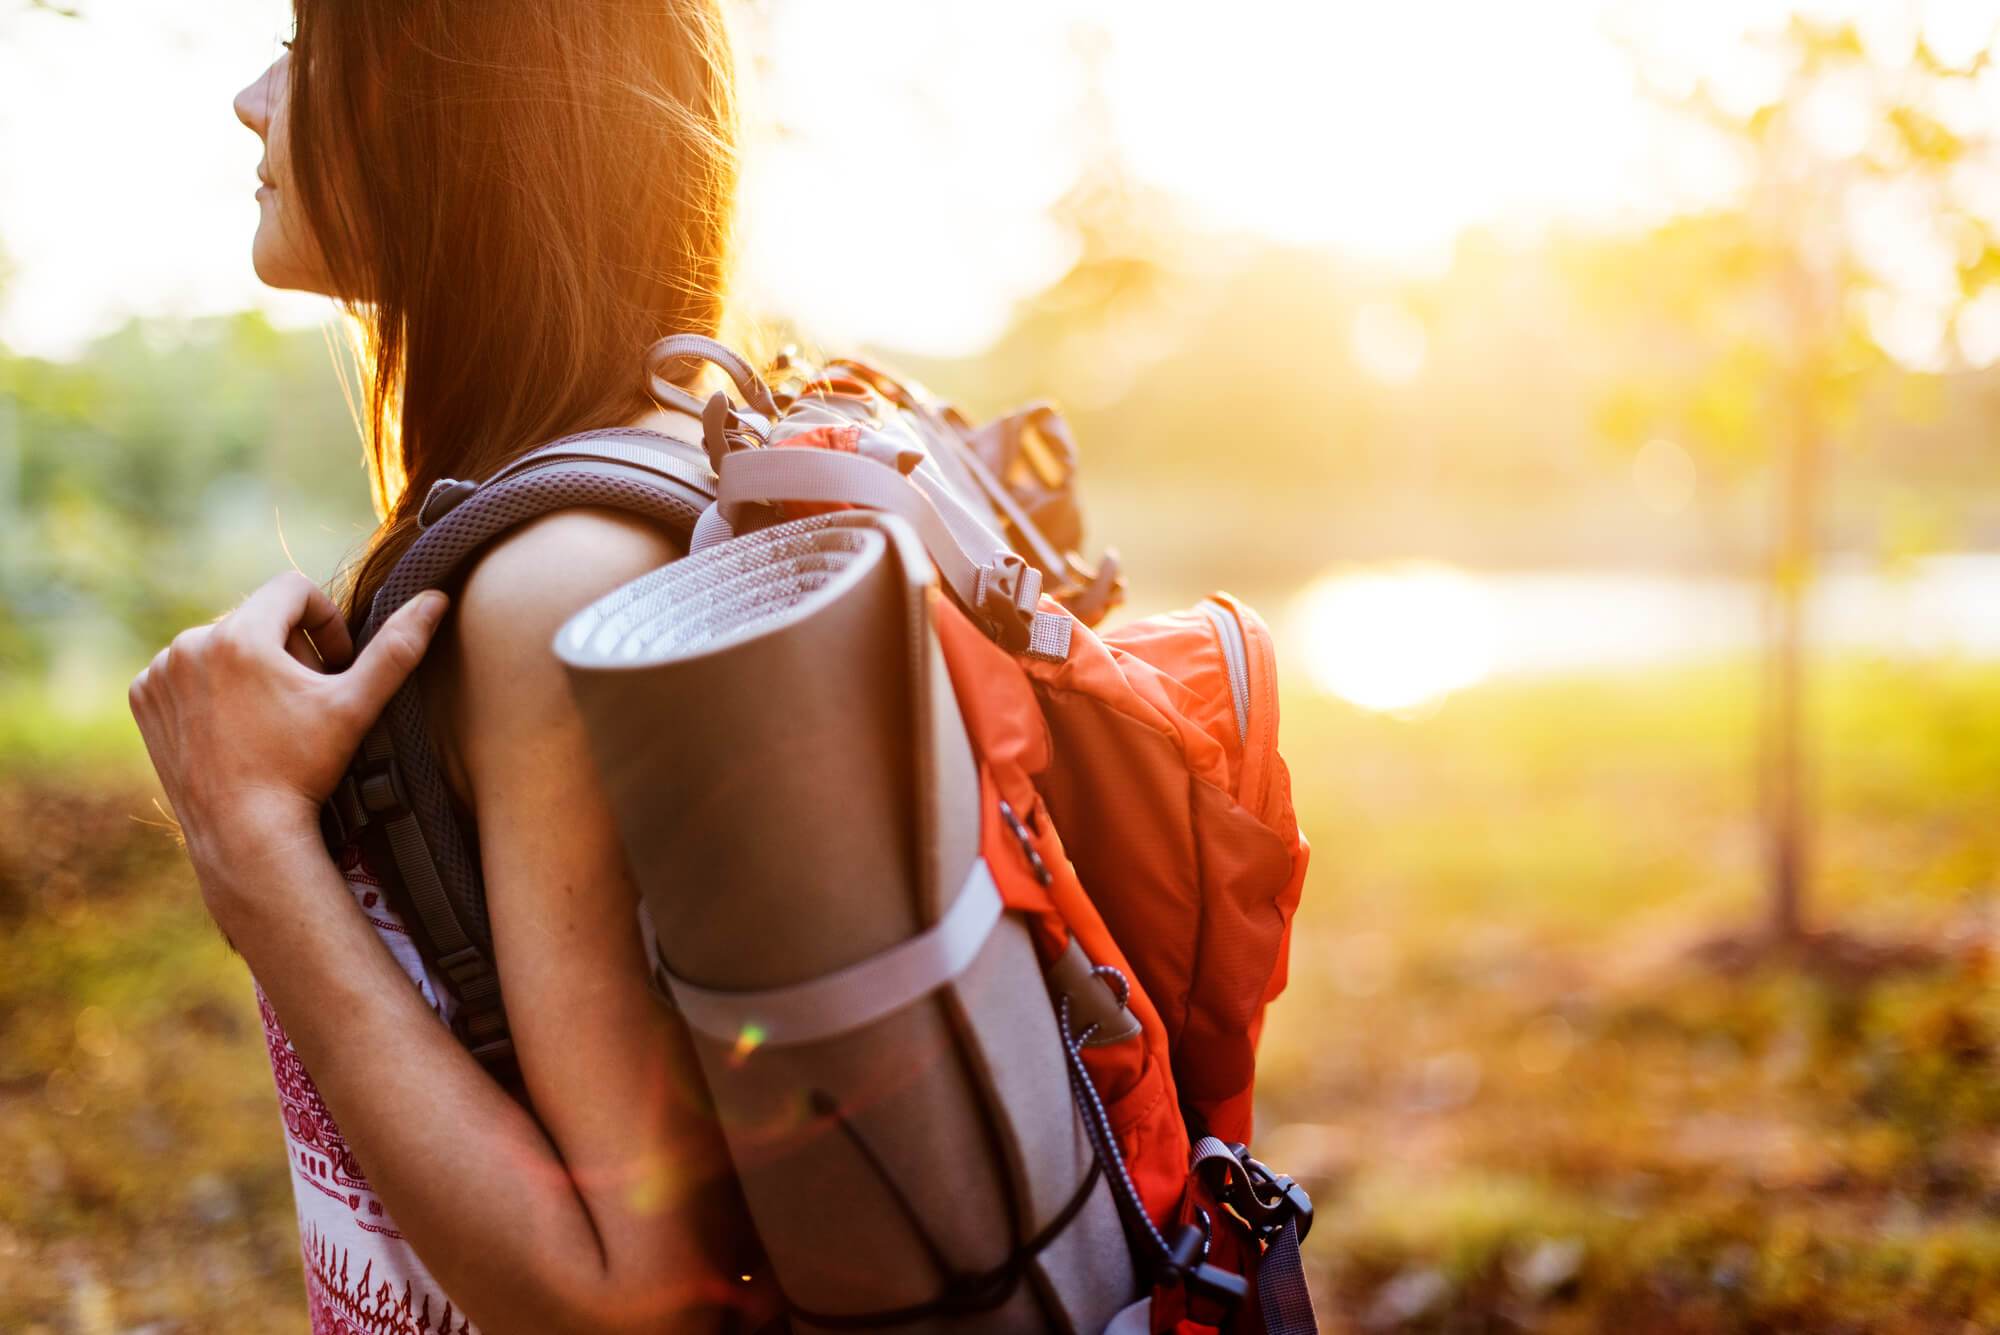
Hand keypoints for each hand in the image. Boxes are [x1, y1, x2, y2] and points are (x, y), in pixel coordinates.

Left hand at [129, 571, 447, 892]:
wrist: (243, 834)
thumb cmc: (304, 769)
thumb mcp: (357, 705)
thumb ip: (396, 648)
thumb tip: (435, 600)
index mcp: (240, 634)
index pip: (294, 589)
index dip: (325, 621)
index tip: (334, 664)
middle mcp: (190, 643)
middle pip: (257, 618)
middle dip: (287, 648)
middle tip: (306, 700)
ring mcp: (161, 672)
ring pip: (221, 643)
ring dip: (249, 665)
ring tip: (270, 716)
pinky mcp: (144, 698)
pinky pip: (184, 670)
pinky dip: (209, 686)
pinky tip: (233, 725)